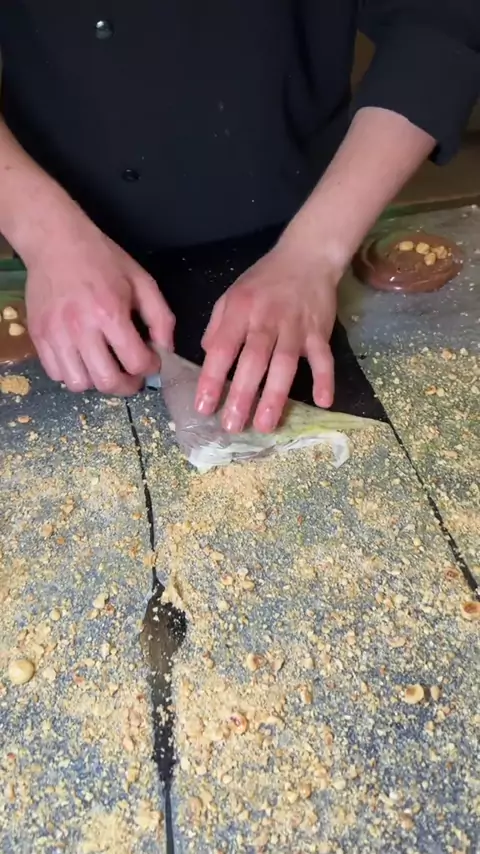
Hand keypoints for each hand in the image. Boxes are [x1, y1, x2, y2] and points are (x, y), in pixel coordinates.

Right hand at [26, 213, 174, 394]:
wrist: (56, 241)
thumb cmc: (102, 260)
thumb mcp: (141, 281)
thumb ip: (161, 317)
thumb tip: (167, 349)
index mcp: (109, 312)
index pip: (135, 362)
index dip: (149, 368)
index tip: (150, 361)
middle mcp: (80, 328)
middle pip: (107, 381)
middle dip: (127, 385)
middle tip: (131, 376)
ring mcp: (55, 334)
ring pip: (79, 384)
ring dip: (97, 382)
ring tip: (105, 366)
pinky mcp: (38, 336)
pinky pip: (56, 374)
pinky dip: (72, 374)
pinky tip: (83, 359)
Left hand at [195, 241, 338, 432]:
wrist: (307, 256)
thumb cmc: (264, 280)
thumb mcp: (232, 296)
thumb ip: (218, 327)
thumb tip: (208, 358)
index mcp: (240, 311)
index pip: (222, 348)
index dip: (212, 378)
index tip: (203, 407)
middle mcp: (266, 319)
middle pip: (253, 360)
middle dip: (241, 394)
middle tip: (232, 426)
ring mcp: (295, 327)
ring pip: (284, 363)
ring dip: (275, 395)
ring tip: (265, 425)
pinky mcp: (320, 331)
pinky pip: (323, 358)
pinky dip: (325, 379)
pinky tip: (323, 402)